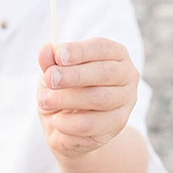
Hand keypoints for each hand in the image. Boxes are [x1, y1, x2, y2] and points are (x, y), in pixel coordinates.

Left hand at [36, 38, 138, 159]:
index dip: (80, 51)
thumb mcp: (52, 73)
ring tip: (45, 100)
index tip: (59, 56)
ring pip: (99, 99)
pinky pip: (92, 124)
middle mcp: (126, 75)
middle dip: (74, 75)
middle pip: (105, 73)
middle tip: (50, 79)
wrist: (69, 124)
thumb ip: (50, 62)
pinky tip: (57, 120)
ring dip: (67, 99)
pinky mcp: (118, 124)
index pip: (102, 47)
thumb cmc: (63, 89)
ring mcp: (126, 101)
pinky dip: (68, 122)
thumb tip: (46, 50)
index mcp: (114, 54)